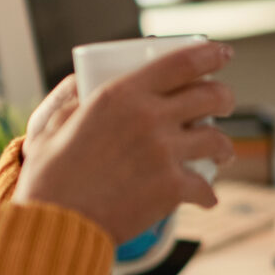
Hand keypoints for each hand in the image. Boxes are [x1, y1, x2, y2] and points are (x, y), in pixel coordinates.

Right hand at [13, 42, 236, 243]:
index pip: (181, 62)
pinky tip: (206, 198)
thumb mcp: (54, 125)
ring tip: (221, 155)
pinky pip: (205, 186)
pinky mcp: (171, 188)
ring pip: (216, 140)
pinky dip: (207, 194)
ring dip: (224, 148)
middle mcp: (148, 117)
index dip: (209, 54)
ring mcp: (163, 152)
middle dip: (225, 98)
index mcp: (121, 94)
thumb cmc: (50, 176)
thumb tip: (82, 86)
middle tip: (224, 104)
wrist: (56, 222)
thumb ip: (74, 102)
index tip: (223, 53)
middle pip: (210, 96)